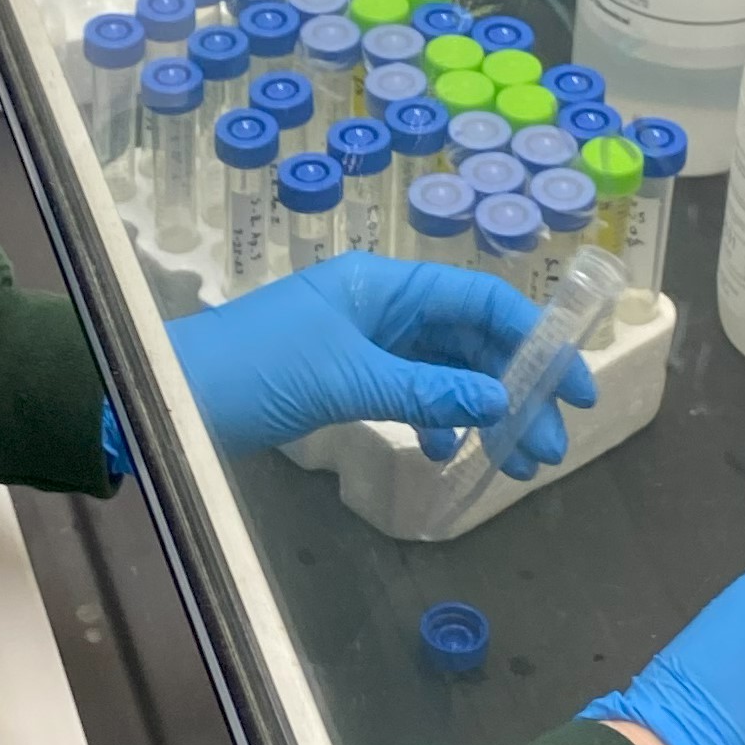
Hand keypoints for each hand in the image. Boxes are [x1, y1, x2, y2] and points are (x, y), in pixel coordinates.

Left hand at [170, 251, 597, 465]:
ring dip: (485, 411)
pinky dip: (436, 418)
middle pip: (470, 339)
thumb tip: (502, 398)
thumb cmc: (252, 371)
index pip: (480, 300)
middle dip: (517, 388)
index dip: (535, 337)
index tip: (574, 384)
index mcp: (383, 283)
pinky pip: (411, 391)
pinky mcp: (345, 376)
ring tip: (519, 461)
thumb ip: (427, 390)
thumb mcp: (346, 380)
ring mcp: (364, 340)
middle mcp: (381, 304)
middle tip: (551, 443)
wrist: (170, 398)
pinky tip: (447, 451)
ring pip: (446, 370)